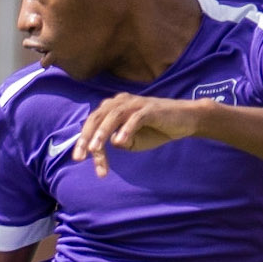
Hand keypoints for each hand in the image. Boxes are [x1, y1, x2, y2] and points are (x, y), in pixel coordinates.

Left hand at [73, 95, 207, 177]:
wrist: (184, 121)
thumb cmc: (155, 130)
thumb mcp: (132, 142)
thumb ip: (119, 142)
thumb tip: (111, 143)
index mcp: (113, 108)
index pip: (93, 123)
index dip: (84, 141)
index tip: (78, 159)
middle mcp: (121, 102)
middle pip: (97, 117)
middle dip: (87, 137)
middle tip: (80, 157)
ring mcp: (135, 104)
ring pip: (113, 116)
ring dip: (102, 133)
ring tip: (95, 149)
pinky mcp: (150, 109)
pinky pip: (135, 118)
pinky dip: (126, 129)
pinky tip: (120, 142)